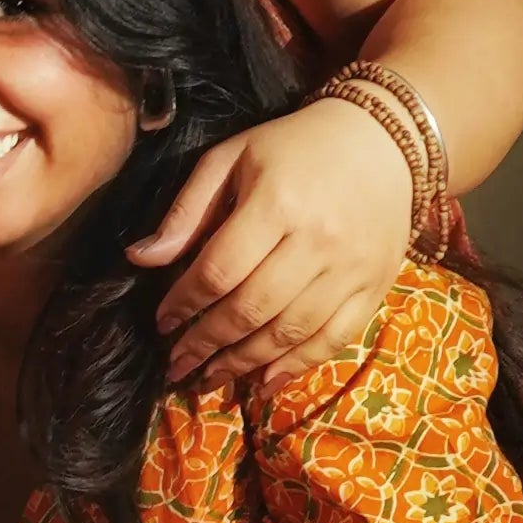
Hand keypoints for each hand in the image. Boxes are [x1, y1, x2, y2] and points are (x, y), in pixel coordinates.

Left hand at [130, 95, 414, 386]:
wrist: (382, 140)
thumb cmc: (294, 146)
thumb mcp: (233, 157)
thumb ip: (187, 210)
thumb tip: (140, 259)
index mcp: (277, 203)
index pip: (218, 270)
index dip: (184, 303)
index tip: (162, 323)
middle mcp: (318, 240)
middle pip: (251, 309)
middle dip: (206, 343)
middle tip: (178, 364)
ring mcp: (351, 268)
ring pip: (290, 332)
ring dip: (243, 363)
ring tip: (210, 377)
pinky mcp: (376, 286)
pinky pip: (334, 339)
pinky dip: (296, 367)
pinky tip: (263, 383)